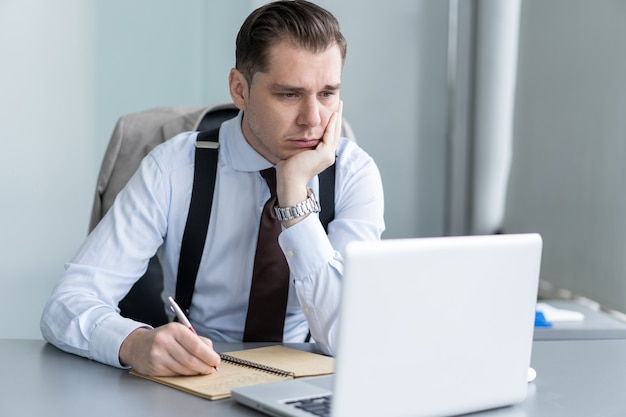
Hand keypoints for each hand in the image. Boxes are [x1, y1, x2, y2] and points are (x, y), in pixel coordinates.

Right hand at [119, 323, 220, 375]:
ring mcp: (158, 356)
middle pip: (191, 360)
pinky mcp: (154, 368)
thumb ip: (197, 340)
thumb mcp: (179, 332)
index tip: (216, 361)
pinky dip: (184, 374)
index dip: (209, 356)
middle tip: (211, 369)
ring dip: (196, 372)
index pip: (196, 346)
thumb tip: (211, 353)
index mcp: (174, 329)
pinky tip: (187, 371)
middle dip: (205, 366)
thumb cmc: (163, 338)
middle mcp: (164, 341)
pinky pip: (175, 374)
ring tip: (201, 370)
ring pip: (184, 369)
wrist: (137, 345)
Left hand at [275, 100, 342, 224]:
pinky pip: (329, 135)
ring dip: (337, 117)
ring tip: (339, 105)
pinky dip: (331, 124)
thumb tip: (296, 134)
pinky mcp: (324, 154)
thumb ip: (300, 143)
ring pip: (335, 132)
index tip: (332, 110)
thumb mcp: (296, 152)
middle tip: (339, 103)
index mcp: (323, 156)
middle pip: (335, 132)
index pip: (330, 135)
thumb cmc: (288, 169)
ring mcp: (328, 155)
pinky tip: (332, 113)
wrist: (289, 180)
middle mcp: (328, 155)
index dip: (332, 123)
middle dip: (337, 117)